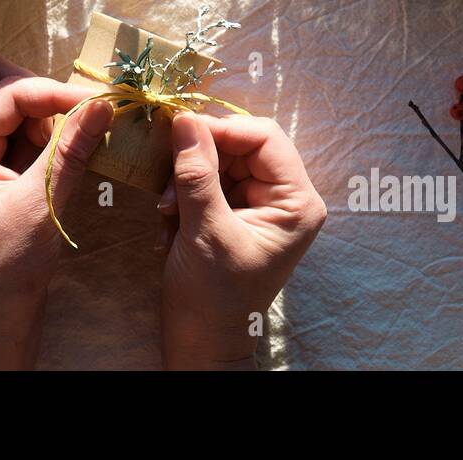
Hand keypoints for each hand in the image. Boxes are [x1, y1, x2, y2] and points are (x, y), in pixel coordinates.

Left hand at [0, 55, 112, 369]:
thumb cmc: (7, 267)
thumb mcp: (42, 204)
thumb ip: (70, 149)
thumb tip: (101, 104)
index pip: (7, 92)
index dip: (54, 91)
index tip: (98, 103)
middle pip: (0, 84)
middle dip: (44, 93)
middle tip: (81, 118)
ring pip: (14, 104)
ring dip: (50, 114)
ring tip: (79, 143)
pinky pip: (23, 130)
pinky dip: (49, 133)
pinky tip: (72, 153)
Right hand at [157, 113, 326, 369]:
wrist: (201, 343)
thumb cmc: (213, 298)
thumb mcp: (205, 231)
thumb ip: (197, 174)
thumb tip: (184, 120)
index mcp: (297, 202)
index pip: (264, 138)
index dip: (222, 129)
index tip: (179, 132)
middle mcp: (285, 197)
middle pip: (240, 145)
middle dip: (199, 158)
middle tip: (166, 180)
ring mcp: (259, 203)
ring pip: (219, 160)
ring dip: (185, 178)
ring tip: (165, 210)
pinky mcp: (235, 211)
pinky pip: (207, 180)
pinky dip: (183, 192)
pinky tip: (169, 221)